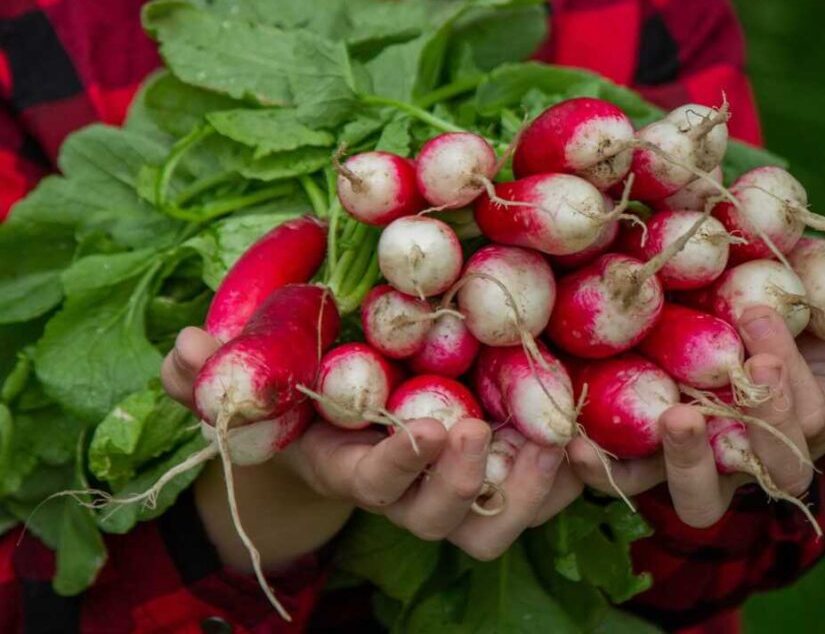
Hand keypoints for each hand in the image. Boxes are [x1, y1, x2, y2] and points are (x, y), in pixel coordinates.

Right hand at [160, 327, 582, 567]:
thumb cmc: (320, 390)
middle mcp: (411, 494)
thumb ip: (222, 370)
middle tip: (482, 430)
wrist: (367, 408)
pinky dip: (572, 476)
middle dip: (460, 484)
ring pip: (497, 522)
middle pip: (442, 521)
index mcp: (356, 468)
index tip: (425, 425)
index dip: (398, 465)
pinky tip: (592, 436)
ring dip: (528, 489)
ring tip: (553, 436)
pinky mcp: (509, 475)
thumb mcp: (273, 373)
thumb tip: (182, 353)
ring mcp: (463, 491)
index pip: (374, 485)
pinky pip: (548, 495)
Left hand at [566, 268, 824, 526]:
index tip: (759, 312)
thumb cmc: (782, 311)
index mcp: (808, 417)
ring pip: (700, 497)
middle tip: (744, 368)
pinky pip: (626, 480)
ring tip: (673, 418)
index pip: (812, 415)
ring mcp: (699, 467)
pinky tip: (576, 443)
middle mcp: (756, 456)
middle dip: (765, 419)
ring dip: (687, 463)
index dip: (794, 374)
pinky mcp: (643, 463)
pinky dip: (603, 470)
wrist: (720, 323)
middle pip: (772, 467)